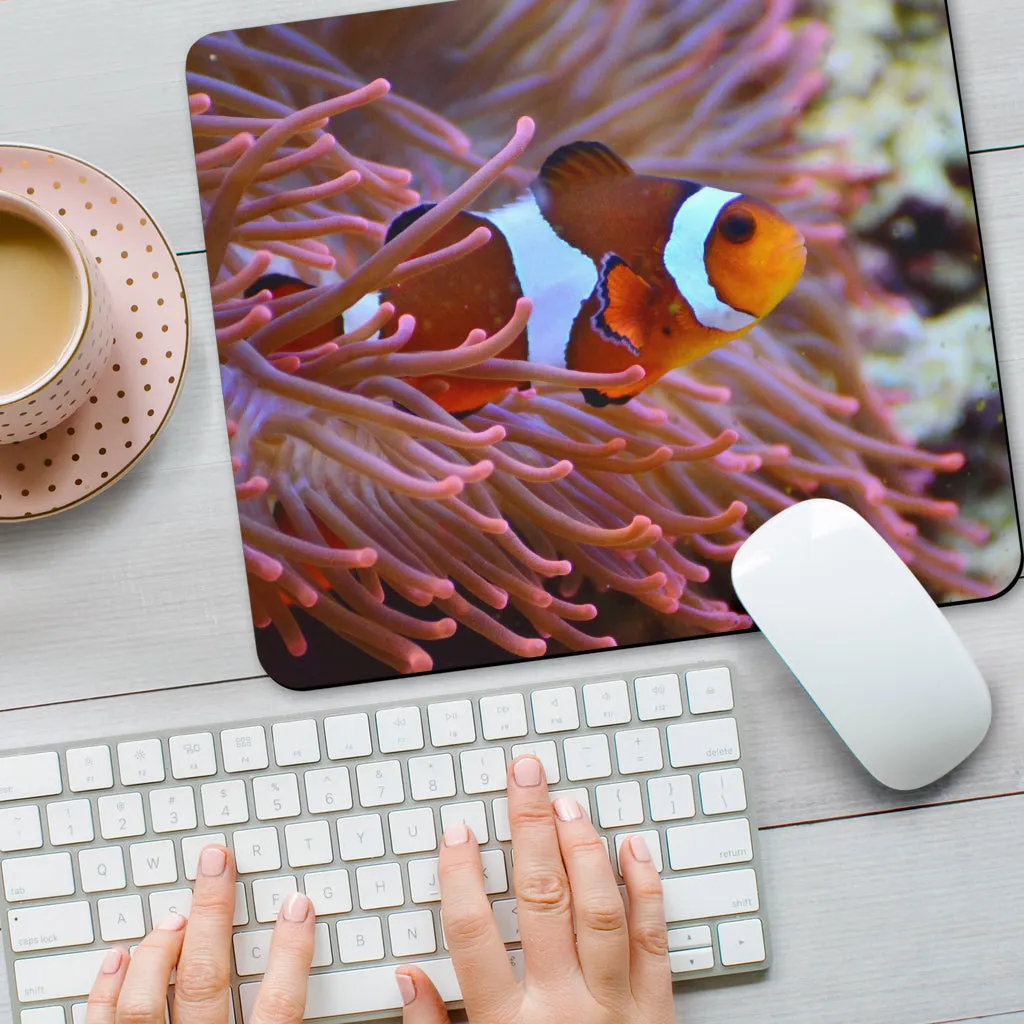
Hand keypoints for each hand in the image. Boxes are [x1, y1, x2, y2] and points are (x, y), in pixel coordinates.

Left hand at [85, 844, 314, 1023]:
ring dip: (158, 952)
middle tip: (217, 861)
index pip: (279, 1004)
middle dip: (212, 915)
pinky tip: (117, 960)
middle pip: (205, 981)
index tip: (296, 905)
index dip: (291, 952)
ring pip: (147, 1003)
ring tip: (173, 917)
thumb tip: (319, 977)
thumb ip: (284, 1017)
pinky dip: (107, 992)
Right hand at [398, 754, 674, 1023]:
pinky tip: (635, 847)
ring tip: (569, 802)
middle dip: (530, 828)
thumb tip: (407, 978)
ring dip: (584, 849)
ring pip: (600, 911)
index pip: (475, 935)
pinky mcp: (656, 1014)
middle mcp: (563, 1010)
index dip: (461, 875)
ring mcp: (615, 1008)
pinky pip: (655, 943)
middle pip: (543, 900)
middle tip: (523, 776)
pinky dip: (647, 890)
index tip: (457, 830)